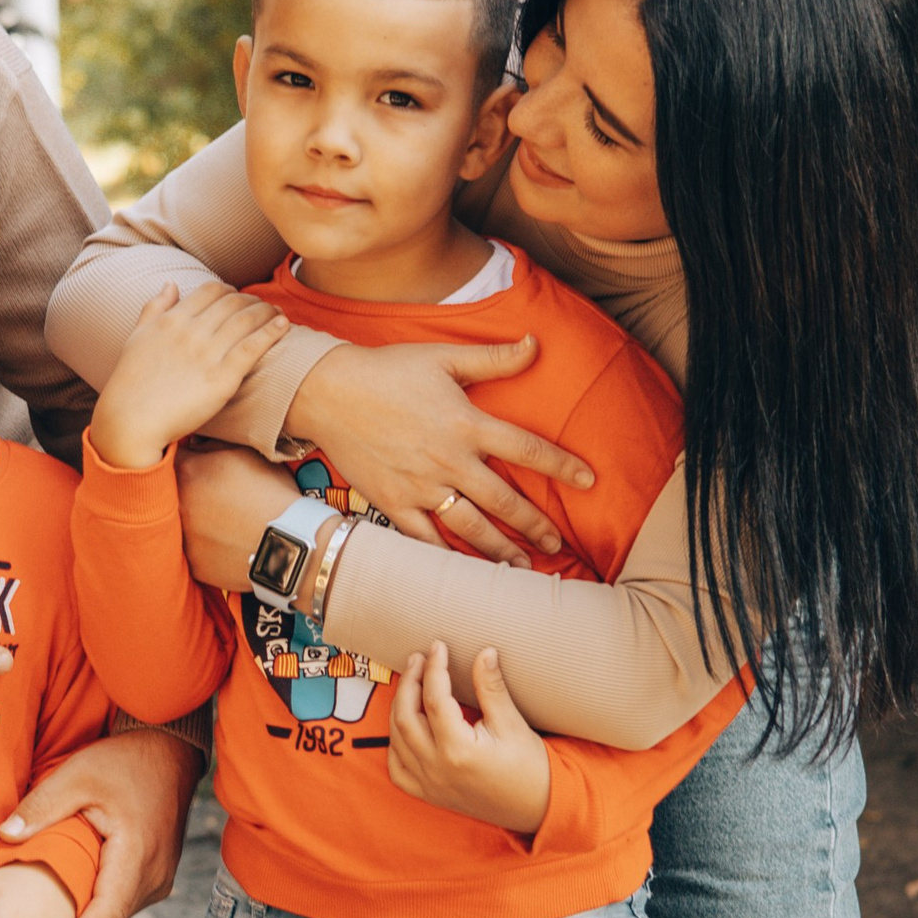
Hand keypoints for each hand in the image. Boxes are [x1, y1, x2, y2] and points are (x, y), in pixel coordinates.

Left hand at [0, 726, 201, 917]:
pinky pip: (127, 902)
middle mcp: (154, 874)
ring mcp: (160, 877)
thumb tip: (6, 835)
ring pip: (119, 914)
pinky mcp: (158, 874)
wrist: (169, 752)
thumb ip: (41, 807)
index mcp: (135, 853)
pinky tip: (74, 916)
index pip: (107, 911)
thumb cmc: (123, 762)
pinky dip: (101, 911)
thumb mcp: (76, 775)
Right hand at [88, 281, 287, 471]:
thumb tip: (171, 283)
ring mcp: (207, 354)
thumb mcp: (136, 337)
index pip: (211, 291)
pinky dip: (271, 331)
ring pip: (246, 320)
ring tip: (278, 314)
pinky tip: (283, 325)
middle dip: (252, 301)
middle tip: (264, 307)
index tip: (240, 298)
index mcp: (172, 319)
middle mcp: (191, 331)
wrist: (131, 421)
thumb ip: (154, 307)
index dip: (230, 291)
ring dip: (267, 312)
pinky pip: (252, 347)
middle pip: (233, 303)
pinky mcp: (222, 378)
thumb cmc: (131, 383)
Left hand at [176, 443, 316, 593]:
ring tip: (223, 520)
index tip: (202, 462)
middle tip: (215, 493)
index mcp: (186, 471)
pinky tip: (227, 542)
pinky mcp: (194, 565)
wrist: (289, 543)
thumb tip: (196, 442)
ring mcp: (182, 538)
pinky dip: (207, 546)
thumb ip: (214, 442)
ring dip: (195, 519)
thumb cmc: (271, 492)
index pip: (173, 455)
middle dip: (190, 489)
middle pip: (173, 491)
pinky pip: (195, 551)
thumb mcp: (247, 452)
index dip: (189, 458)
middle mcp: (175, 505)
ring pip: (182, 523)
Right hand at [288, 335, 591, 561]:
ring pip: (469, 528)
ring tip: (521, 569)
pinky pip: (425, 540)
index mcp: (467, 424)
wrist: (329, 393)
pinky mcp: (393, 504)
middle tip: (556, 544)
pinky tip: (465, 575)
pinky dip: (447, 559)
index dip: (561, 465)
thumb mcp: (444, 357)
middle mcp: (449, 461)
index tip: (589, 481)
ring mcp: (420, 487)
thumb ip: (494, 358)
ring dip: (499, 551)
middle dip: (534, 526)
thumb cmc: (388, 370)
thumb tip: (535, 343)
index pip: (526, 449)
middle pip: (503, 501)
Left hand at [387, 643, 551, 831]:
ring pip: (396, 739)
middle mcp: (437, 769)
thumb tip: (484, 652)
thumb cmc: (529, 766)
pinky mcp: (429, 794)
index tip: (438, 647)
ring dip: (399, 707)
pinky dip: (395, 743)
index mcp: (459, 750)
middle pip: (405, 716)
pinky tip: (405, 725)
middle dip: (409, 683)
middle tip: (418, 659)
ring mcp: (429, 784)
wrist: (537, 806)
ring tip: (412, 683)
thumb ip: (492, 688)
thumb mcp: (512, 723)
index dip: (434, 668)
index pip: (435, 699)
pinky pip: (397, 768)